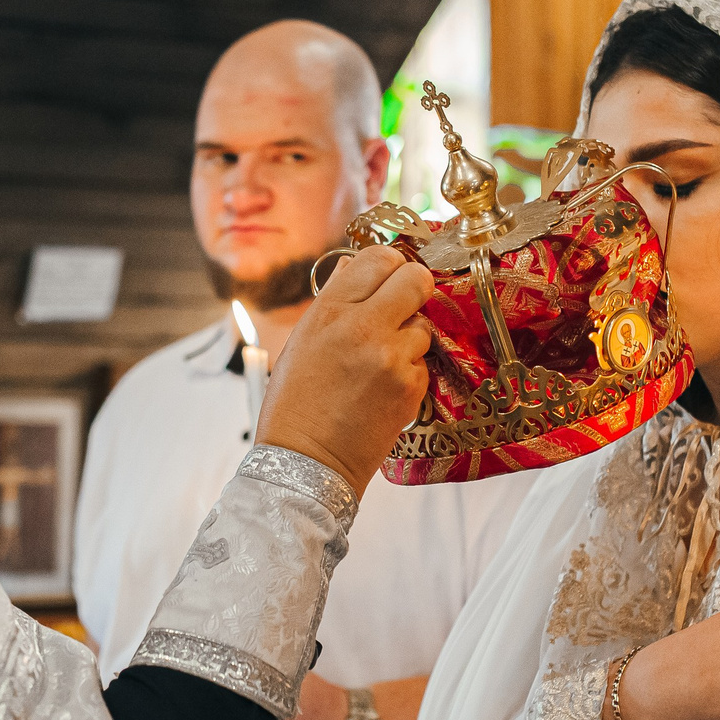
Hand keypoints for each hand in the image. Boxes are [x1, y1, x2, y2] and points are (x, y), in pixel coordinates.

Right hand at [258, 246, 433, 497]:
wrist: (307, 462)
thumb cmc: (295, 404)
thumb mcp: (302, 341)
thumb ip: (333, 300)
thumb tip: (354, 266)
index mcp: (329, 311)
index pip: (379, 258)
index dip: (390, 264)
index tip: (389, 276)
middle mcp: (363, 327)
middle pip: (416, 278)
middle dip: (414, 288)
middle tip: (403, 305)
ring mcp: (391, 358)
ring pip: (423, 324)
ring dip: (410, 336)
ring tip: (382, 360)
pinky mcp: (410, 387)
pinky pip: (423, 362)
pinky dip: (409, 371)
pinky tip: (384, 388)